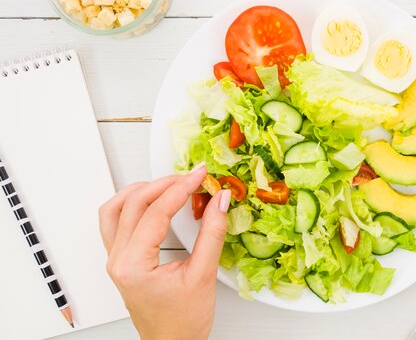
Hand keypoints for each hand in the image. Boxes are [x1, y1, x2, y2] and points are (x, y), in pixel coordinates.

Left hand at [98, 163, 230, 339]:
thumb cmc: (183, 322)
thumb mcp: (203, 275)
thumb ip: (212, 233)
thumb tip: (219, 200)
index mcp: (133, 265)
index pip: (155, 212)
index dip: (180, 188)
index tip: (200, 176)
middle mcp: (118, 260)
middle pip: (132, 204)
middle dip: (163, 184)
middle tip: (191, 177)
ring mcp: (116, 259)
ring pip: (115, 209)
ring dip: (141, 190)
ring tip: (169, 184)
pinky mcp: (121, 259)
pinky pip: (114, 221)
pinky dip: (132, 203)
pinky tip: (151, 200)